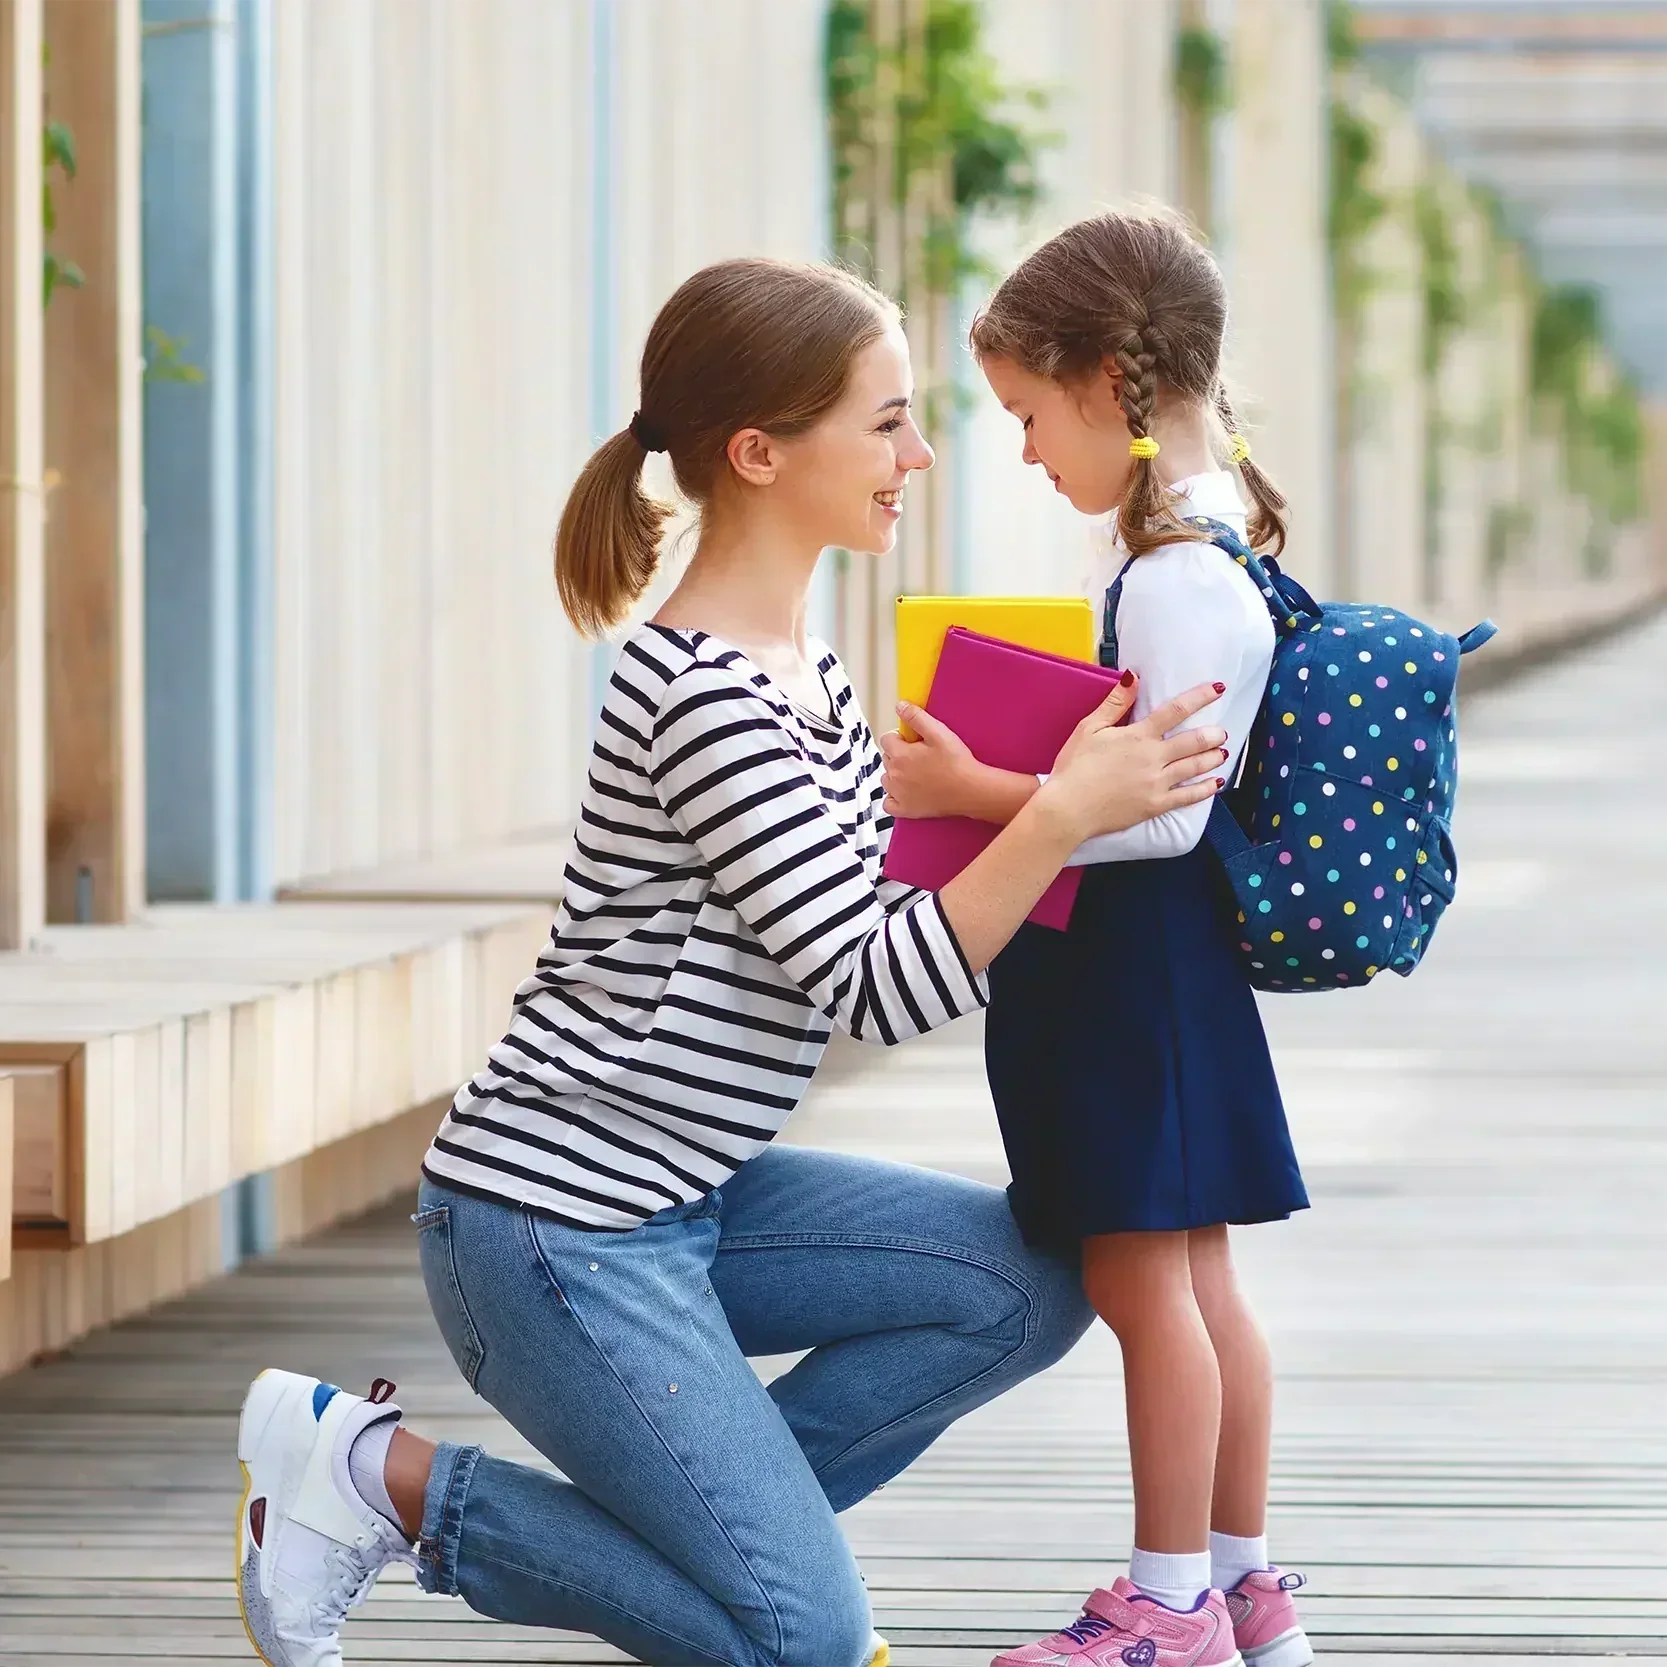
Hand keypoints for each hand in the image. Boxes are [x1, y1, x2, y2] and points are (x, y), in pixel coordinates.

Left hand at [879, 705, 978, 818]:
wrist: (971, 790)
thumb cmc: (957, 762)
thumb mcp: (939, 733)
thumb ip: (916, 718)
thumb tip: (900, 706)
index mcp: (900, 755)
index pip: (886, 739)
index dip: (900, 737)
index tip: (914, 741)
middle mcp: (894, 776)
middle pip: (886, 758)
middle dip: (898, 754)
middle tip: (921, 757)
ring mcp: (898, 794)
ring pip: (887, 779)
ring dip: (896, 774)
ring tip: (918, 773)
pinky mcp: (905, 810)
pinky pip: (888, 803)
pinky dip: (893, 797)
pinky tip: (907, 792)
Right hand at [1039, 681, 1229, 841]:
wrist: (1068, 809)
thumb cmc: (1074, 767)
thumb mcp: (1089, 728)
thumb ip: (1115, 703)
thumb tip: (1133, 677)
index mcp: (1138, 736)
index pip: (1176, 711)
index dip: (1200, 697)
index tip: (1217, 689)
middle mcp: (1153, 758)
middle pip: (1193, 741)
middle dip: (1212, 734)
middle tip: (1221, 732)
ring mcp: (1157, 784)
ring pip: (1195, 767)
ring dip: (1213, 757)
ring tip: (1222, 752)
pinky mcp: (1156, 806)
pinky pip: (1188, 797)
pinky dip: (1206, 789)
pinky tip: (1216, 783)